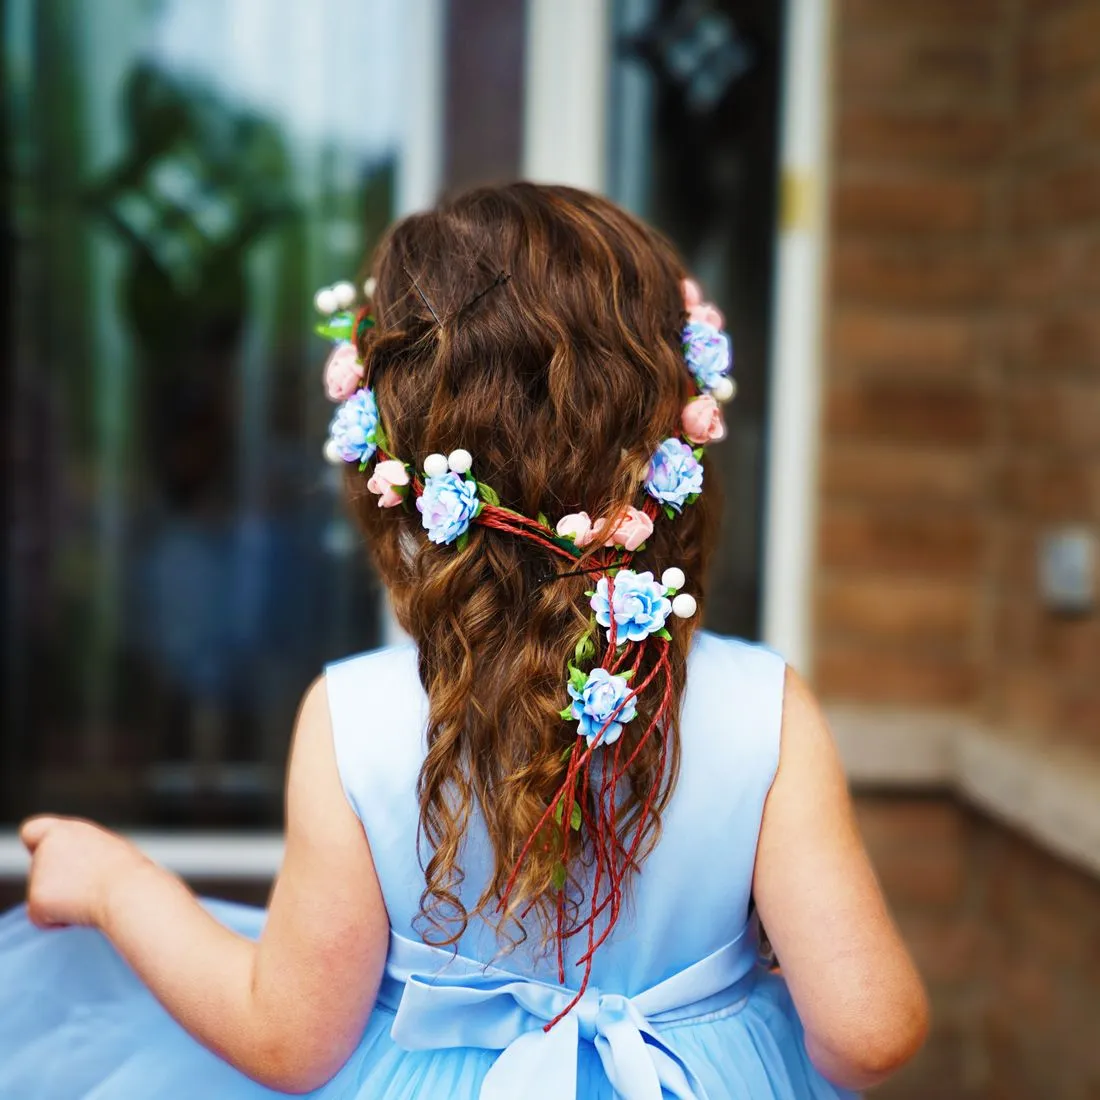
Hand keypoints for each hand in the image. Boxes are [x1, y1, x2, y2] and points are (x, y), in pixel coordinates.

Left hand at [21, 815, 148, 929]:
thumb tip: (69, 878)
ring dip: (62, 900)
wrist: (126, 891)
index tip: (48, 855)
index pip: (33, 831)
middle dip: (58, 880)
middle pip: (41, 869)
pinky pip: (42, 917)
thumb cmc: (126, 871)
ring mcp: (37, 876)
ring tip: (92, 894)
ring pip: (43, 894)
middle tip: (87, 885)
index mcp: (64, 831)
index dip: (38, 845)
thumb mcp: (105, 848)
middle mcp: (45, 849)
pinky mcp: (35, 902)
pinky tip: (81, 911)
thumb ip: (79, 853)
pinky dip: (58, 920)